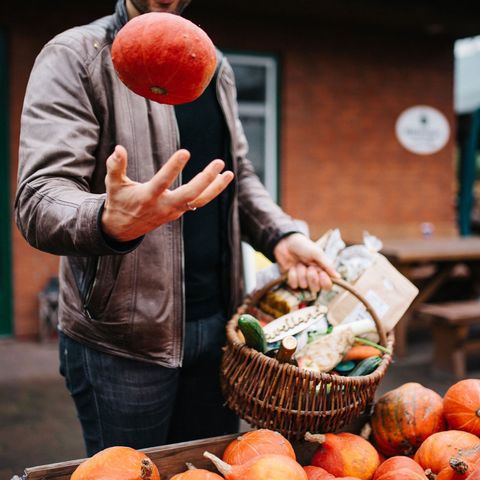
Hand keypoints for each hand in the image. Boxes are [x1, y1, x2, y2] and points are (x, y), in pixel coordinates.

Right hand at [101, 145, 233, 241]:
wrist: (123, 229)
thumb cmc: (119, 202)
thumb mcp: (113, 185)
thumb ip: (115, 167)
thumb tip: (119, 148)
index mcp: (147, 198)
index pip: (163, 182)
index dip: (173, 168)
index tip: (185, 152)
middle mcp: (164, 206)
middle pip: (190, 195)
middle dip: (206, 180)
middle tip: (219, 162)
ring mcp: (174, 211)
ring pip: (199, 201)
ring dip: (216, 188)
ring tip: (229, 172)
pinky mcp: (179, 211)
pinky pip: (199, 202)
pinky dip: (212, 191)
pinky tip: (222, 178)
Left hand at [273, 233, 338, 292]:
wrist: (286, 243)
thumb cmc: (303, 246)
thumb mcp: (317, 253)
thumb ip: (327, 265)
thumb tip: (338, 277)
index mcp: (322, 271)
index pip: (327, 285)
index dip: (324, 282)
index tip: (321, 273)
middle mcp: (313, 277)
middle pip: (315, 288)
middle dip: (311, 276)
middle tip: (308, 265)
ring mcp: (302, 279)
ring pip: (303, 285)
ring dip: (300, 272)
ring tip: (299, 263)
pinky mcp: (292, 280)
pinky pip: (294, 284)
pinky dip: (292, 274)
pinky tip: (292, 267)